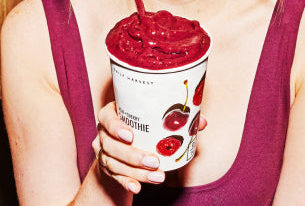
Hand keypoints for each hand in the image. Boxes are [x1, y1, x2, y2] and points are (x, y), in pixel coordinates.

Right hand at [92, 102, 207, 193]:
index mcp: (112, 116)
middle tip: (154, 161)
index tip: (131, 135)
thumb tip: (201, 122)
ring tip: (157, 177)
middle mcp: (104, 134)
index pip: (106, 118)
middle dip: (133, 155)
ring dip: (137, 172)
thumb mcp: (152, 121)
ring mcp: (104, 153)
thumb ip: (175, 121)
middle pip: (111, 145)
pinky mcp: (108, 170)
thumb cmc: (141, 129)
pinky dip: (127, 183)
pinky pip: (116, 178)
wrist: (122, 147)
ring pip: (114, 164)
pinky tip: (136, 188)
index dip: (116, 127)